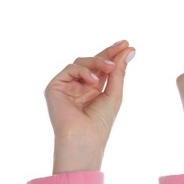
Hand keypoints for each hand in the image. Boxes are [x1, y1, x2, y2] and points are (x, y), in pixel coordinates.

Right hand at [45, 41, 135, 173]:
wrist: (84, 138)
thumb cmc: (100, 122)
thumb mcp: (114, 94)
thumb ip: (118, 72)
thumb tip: (128, 50)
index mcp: (94, 90)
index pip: (103, 68)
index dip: (114, 55)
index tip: (127, 45)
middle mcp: (80, 86)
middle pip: (93, 62)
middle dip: (108, 53)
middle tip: (123, 45)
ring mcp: (67, 86)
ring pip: (81, 62)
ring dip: (98, 62)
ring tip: (110, 68)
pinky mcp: (55, 87)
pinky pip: (70, 69)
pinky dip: (84, 71)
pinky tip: (94, 81)